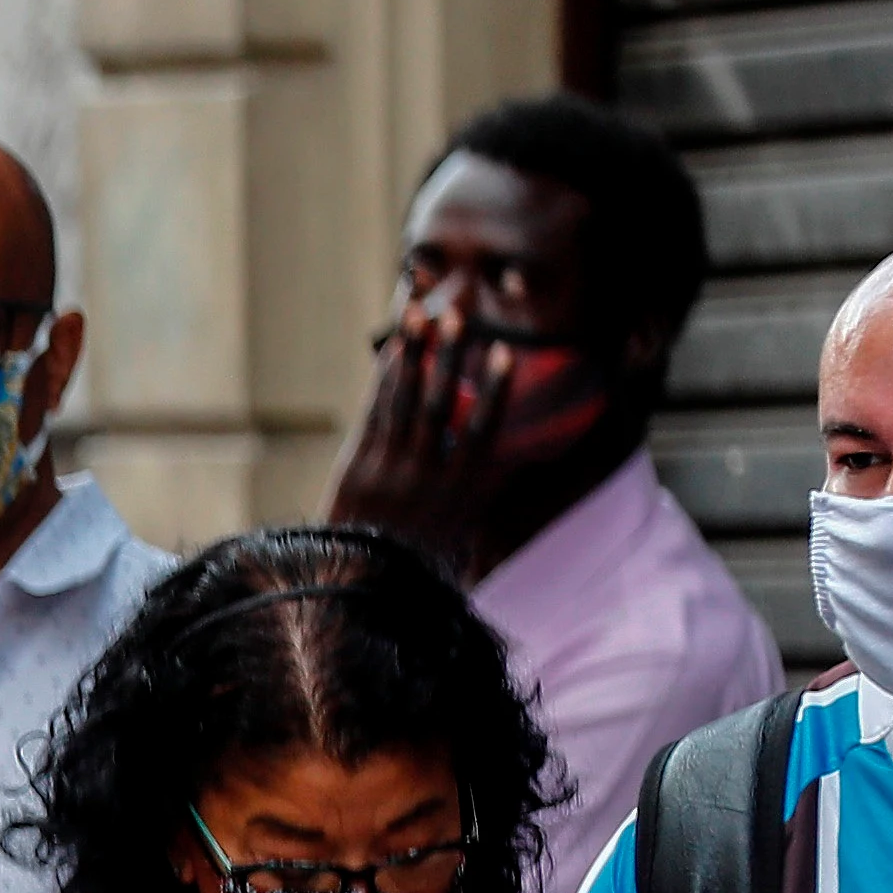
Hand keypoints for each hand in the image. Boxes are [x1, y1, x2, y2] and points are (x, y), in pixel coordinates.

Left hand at [320, 316, 523, 565]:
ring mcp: (388, 469)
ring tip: (417, 317)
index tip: (503, 353)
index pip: (481, 431)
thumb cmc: (427, 544)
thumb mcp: (468, 516)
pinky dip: (384, 381)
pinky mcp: (358, 465)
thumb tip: (534, 446)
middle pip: (437, 406)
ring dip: (411, 356)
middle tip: (456, 315)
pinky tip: (393, 352)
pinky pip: (374, 413)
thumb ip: (491, 478)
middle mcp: (425, 476)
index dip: (493, 390)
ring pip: (401, 403)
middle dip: (447, 358)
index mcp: (460, 489)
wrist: (365, 577)